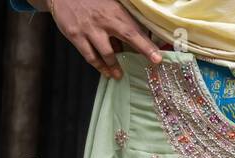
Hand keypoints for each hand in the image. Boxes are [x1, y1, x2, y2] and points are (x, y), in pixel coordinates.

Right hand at [45, 0, 160, 78]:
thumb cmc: (89, 2)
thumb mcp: (108, 5)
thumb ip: (120, 21)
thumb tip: (136, 38)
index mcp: (114, 11)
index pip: (135, 28)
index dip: (148, 42)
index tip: (159, 54)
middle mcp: (104, 20)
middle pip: (128, 35)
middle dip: (143, 49)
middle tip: (154, 61)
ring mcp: (89, 29)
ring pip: (107, 52)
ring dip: (114, 66)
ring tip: (119, 75)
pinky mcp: (75, 35)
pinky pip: (89, 56)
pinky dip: (98, 66)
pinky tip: (105, 72)